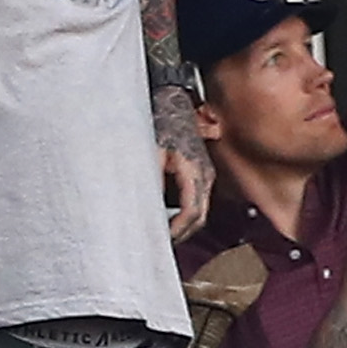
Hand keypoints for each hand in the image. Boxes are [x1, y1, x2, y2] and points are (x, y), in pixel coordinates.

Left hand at [153, 83, 212, 242]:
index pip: (192, 211)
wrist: (173, 102)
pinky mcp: (200, 173)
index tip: (162, 240)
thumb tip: (141, 204)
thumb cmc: (161, 122)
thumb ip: (150, 177)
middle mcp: (205, 175)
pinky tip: (167, 219)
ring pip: (201, 210)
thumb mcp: (151, 151)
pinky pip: (197, 200)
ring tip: (163, 237)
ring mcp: (206, 174)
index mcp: (195, 171)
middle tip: (160, 246)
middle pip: (200, 216)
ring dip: (184, 226)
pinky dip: (185, 215)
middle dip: (182, 234)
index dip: (178, 229)